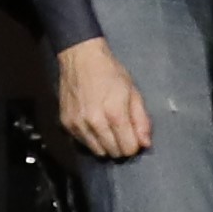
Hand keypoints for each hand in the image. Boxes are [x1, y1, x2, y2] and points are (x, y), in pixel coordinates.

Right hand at [55, 38, 152, 159]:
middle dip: (121, 146)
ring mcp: (78, 125)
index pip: (128, 148)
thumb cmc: (110, 72)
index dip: (134, 144)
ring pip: (97, 152)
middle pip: (113, 153)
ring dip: (105, 145)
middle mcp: (95, 123)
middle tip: (121, 131)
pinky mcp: (66, 124)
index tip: (133, 135)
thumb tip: (145, 144)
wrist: (80, 58)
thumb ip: (141, 119)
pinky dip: (91, 139)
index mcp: (115, 113)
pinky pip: (83, 143)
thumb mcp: (133, 92)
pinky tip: (93, 125)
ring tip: (107, 128)